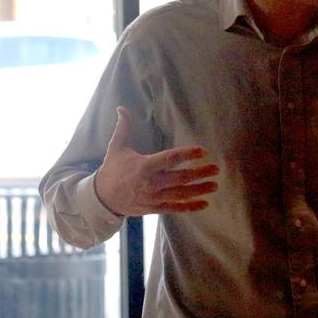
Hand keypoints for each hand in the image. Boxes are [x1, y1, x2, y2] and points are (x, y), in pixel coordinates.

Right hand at [94, 106, 218, 216]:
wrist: (102, 198)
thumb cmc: (112, 170)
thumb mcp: (116, 147)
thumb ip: (123, 128)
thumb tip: (121, 108)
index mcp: (144, 165)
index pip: (170, 158)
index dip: (187, 154)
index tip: (203, 151)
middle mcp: (151, 182)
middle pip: (180, 178)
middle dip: (199, 173)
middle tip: (216, 168)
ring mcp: (153, 197)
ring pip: (180, 194)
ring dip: (199, 190)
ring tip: (214, 184)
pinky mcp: (154, 208)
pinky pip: (175, 208)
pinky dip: (190, 207)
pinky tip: (204, 203)